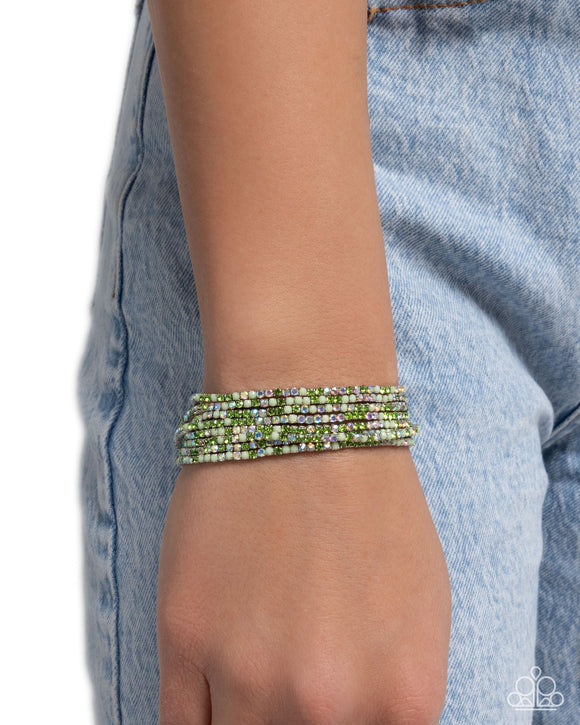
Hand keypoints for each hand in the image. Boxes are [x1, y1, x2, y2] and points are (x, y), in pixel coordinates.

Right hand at [157, 446, 450, 723]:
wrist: (303, 414)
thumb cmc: (369, 500)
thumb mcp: (421, 613)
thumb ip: (391, 697)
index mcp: (402, 700)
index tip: (315, 716)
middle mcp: (328, 705)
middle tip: (283, 693)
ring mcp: (249, 674)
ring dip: (242, 719)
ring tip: (250, 678)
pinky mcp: (184, 637)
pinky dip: (198, 718)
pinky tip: (210, 688)